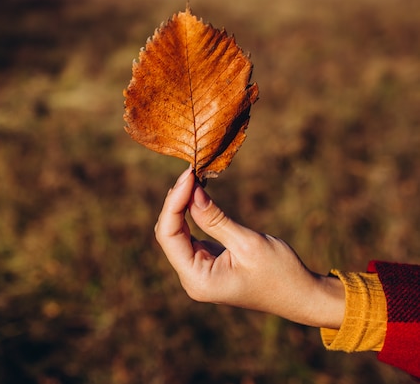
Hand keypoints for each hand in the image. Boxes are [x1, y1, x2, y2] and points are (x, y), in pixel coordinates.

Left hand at [154, 167, 344, 328]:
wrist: (301, 295)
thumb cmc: (280, 273)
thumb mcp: (248, 243)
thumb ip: (214, 219)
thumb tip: (192, 190)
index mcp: (197, 280)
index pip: (168, 236)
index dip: (173, 203)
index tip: (188, 176)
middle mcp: (191, 278)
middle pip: (168, 234)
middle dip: (176, 202)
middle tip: (191, 173)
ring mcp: (197, 272)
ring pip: (176, 233)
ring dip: (182, 206)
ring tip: (193, 179)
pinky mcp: (206, 263)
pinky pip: (189, 235)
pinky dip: (192, 214)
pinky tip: (198, 195)